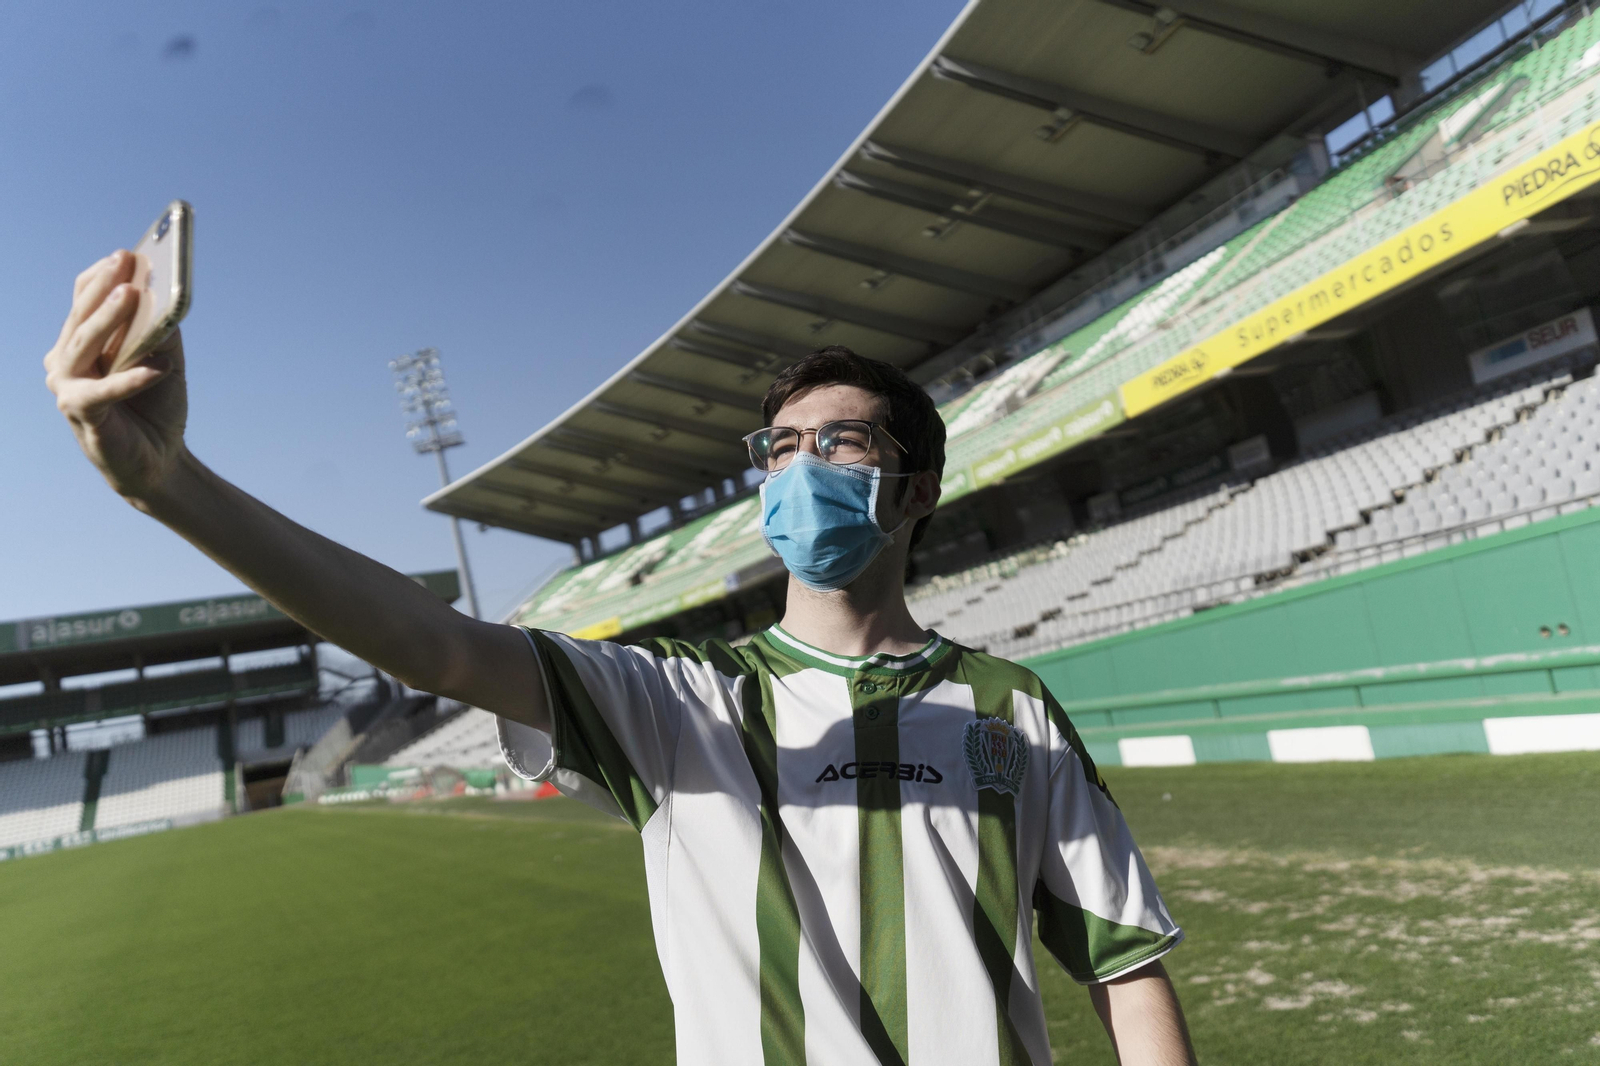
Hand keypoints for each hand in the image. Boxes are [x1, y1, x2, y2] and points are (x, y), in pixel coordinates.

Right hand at [44, 250, 189, 504]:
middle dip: (104, 287)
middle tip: (124, 262)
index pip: (81, 300)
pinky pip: (105, 391)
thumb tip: (164, 297)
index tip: (126, 254)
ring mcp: (68, 387)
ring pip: (83, 345)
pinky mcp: (82, 413)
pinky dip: (132, 378)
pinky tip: (159, 367)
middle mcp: (65, 361)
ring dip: (108, 319)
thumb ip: (160, 331)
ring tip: (131, 294)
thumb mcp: (165, 360)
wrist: (159, 459)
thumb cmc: (156, 404)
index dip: (102, 276)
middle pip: (81, 317)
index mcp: (80, 343)